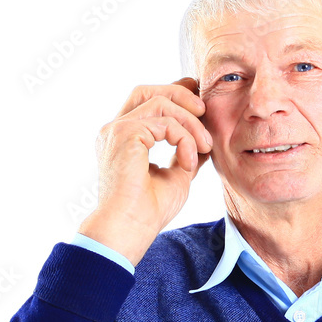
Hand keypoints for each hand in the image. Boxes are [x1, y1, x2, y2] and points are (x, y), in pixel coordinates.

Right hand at [78, 77, 212, 264]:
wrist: (130, 229)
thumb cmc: (148, 211)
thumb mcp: (176, 176)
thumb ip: (186, 153)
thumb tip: (205, 141)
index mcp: (124, 139)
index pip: (146, 102)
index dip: (173, 93)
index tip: (199, 98)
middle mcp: (115, 130)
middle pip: (148, 91)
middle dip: (181, 94)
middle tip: (205, 110)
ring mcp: (117, 130)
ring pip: (160, 103)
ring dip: (190, 122)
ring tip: (206, 146)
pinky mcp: (124, 135)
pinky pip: (165, 123)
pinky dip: (184, 139)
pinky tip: (189, 162)